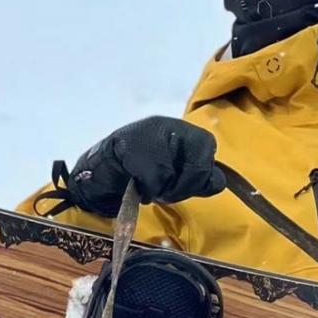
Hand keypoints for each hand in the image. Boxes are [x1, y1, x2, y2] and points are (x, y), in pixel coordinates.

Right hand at [68, 116, 225, 213]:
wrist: (100, 170)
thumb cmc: (141, 172)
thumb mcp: (174, 170)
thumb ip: (198, 176)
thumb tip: (218, 181)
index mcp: (179, 129)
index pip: (207, 145)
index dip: (202, 170)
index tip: (188, 182)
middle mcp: (166, 126)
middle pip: (198, 161)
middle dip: (187, 185)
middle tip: (168, 191)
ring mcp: (148, 136)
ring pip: (175, 175)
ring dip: (165, 190)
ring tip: (151, 186)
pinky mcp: (132, 151)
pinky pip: (155, 181)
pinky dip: (149, 191)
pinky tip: (139, 186)